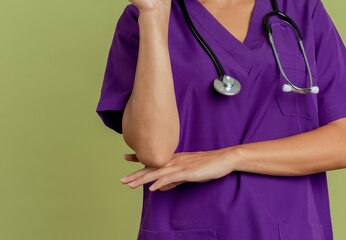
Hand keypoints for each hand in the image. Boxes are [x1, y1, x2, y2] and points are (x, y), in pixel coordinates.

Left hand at [120, 149, 235, 191]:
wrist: (223, 159)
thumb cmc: (207, 165)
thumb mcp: (188, 173)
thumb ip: (174, 180)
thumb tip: (161, 187)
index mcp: (174, 159)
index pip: (154, 159)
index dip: (139, 158)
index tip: (125, 157)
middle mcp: (175, 161)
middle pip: (152, 168)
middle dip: (136, 174)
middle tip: (122, 180)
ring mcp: (181, 165)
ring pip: (158, 173)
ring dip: (143, 179)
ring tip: (131, 185)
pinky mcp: (188, 172)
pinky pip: (171, 177)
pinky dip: (160, 182)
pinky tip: (151, 188)